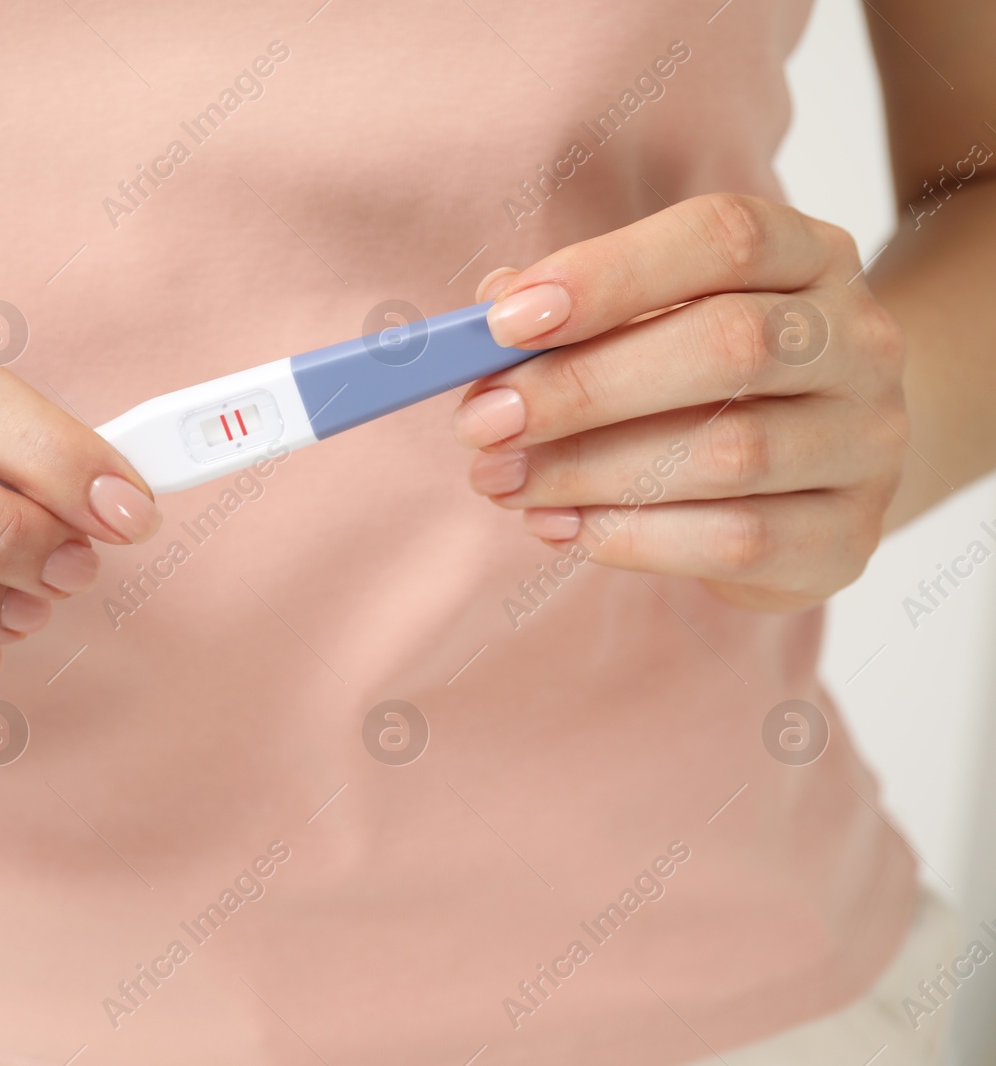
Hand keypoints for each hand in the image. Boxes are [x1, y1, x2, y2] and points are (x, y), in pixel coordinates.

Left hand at [454, 193, 907, 612]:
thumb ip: (575, 309)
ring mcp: (867, 442)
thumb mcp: (650, 320)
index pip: (723, 238)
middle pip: (728, 347)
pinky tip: (558, 525)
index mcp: (810, 255)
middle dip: (582, 389)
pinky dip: (631, 537)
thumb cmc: (709, 379)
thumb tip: (490, 310)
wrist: (821, 468)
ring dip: (589, 471)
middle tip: (484, 423)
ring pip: (730, 454)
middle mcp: (858, 340)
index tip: (505, 323)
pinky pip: (739, 541)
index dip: (608, 275)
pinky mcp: (847, 537)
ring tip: (502, 481)